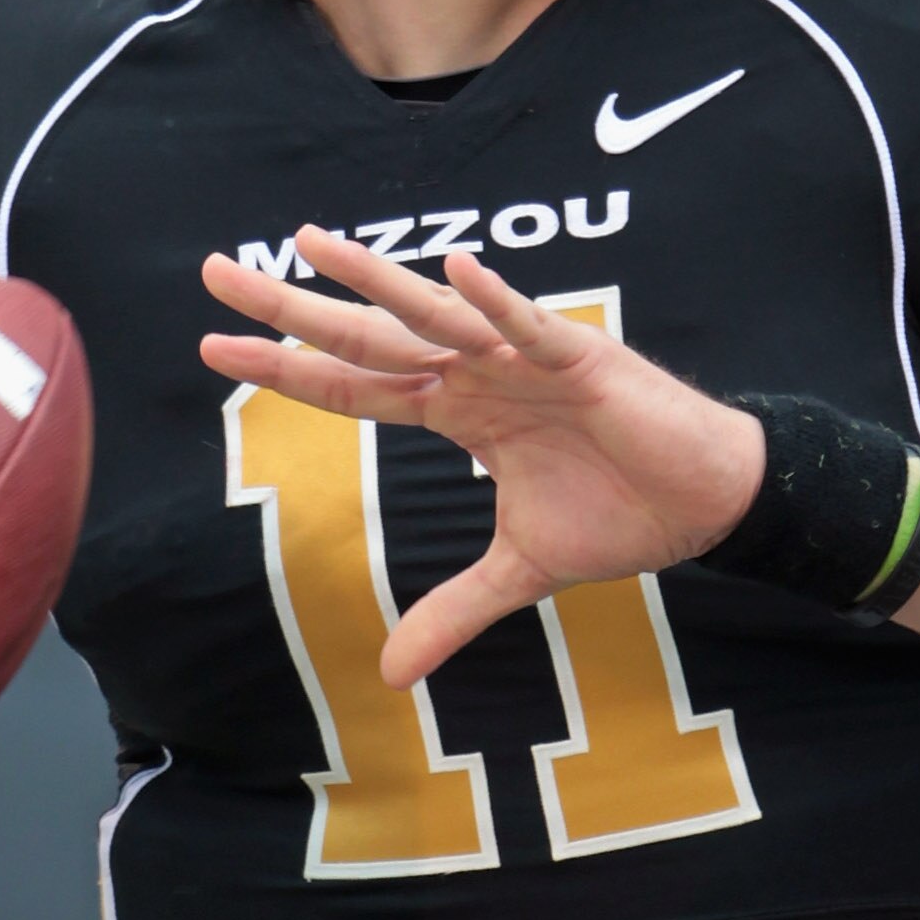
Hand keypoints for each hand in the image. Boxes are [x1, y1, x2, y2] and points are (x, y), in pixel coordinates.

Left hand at [200, 224, 764, 685]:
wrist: (706, 503)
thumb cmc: (620, 514)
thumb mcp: (519, 573)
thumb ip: (452, 611)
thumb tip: (390, 674)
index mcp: (459, 410)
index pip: (353, 385)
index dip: (285, 369)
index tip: (213, 350)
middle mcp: (477, 372)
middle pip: (366, 336)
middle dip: (289, 308)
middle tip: (215, 274)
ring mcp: (523, 359)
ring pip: (433, 314)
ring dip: (371, 280)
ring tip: (306, 245)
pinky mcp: (582, 360)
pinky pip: (530, 327)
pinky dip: (496, 303)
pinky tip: (454, 268)